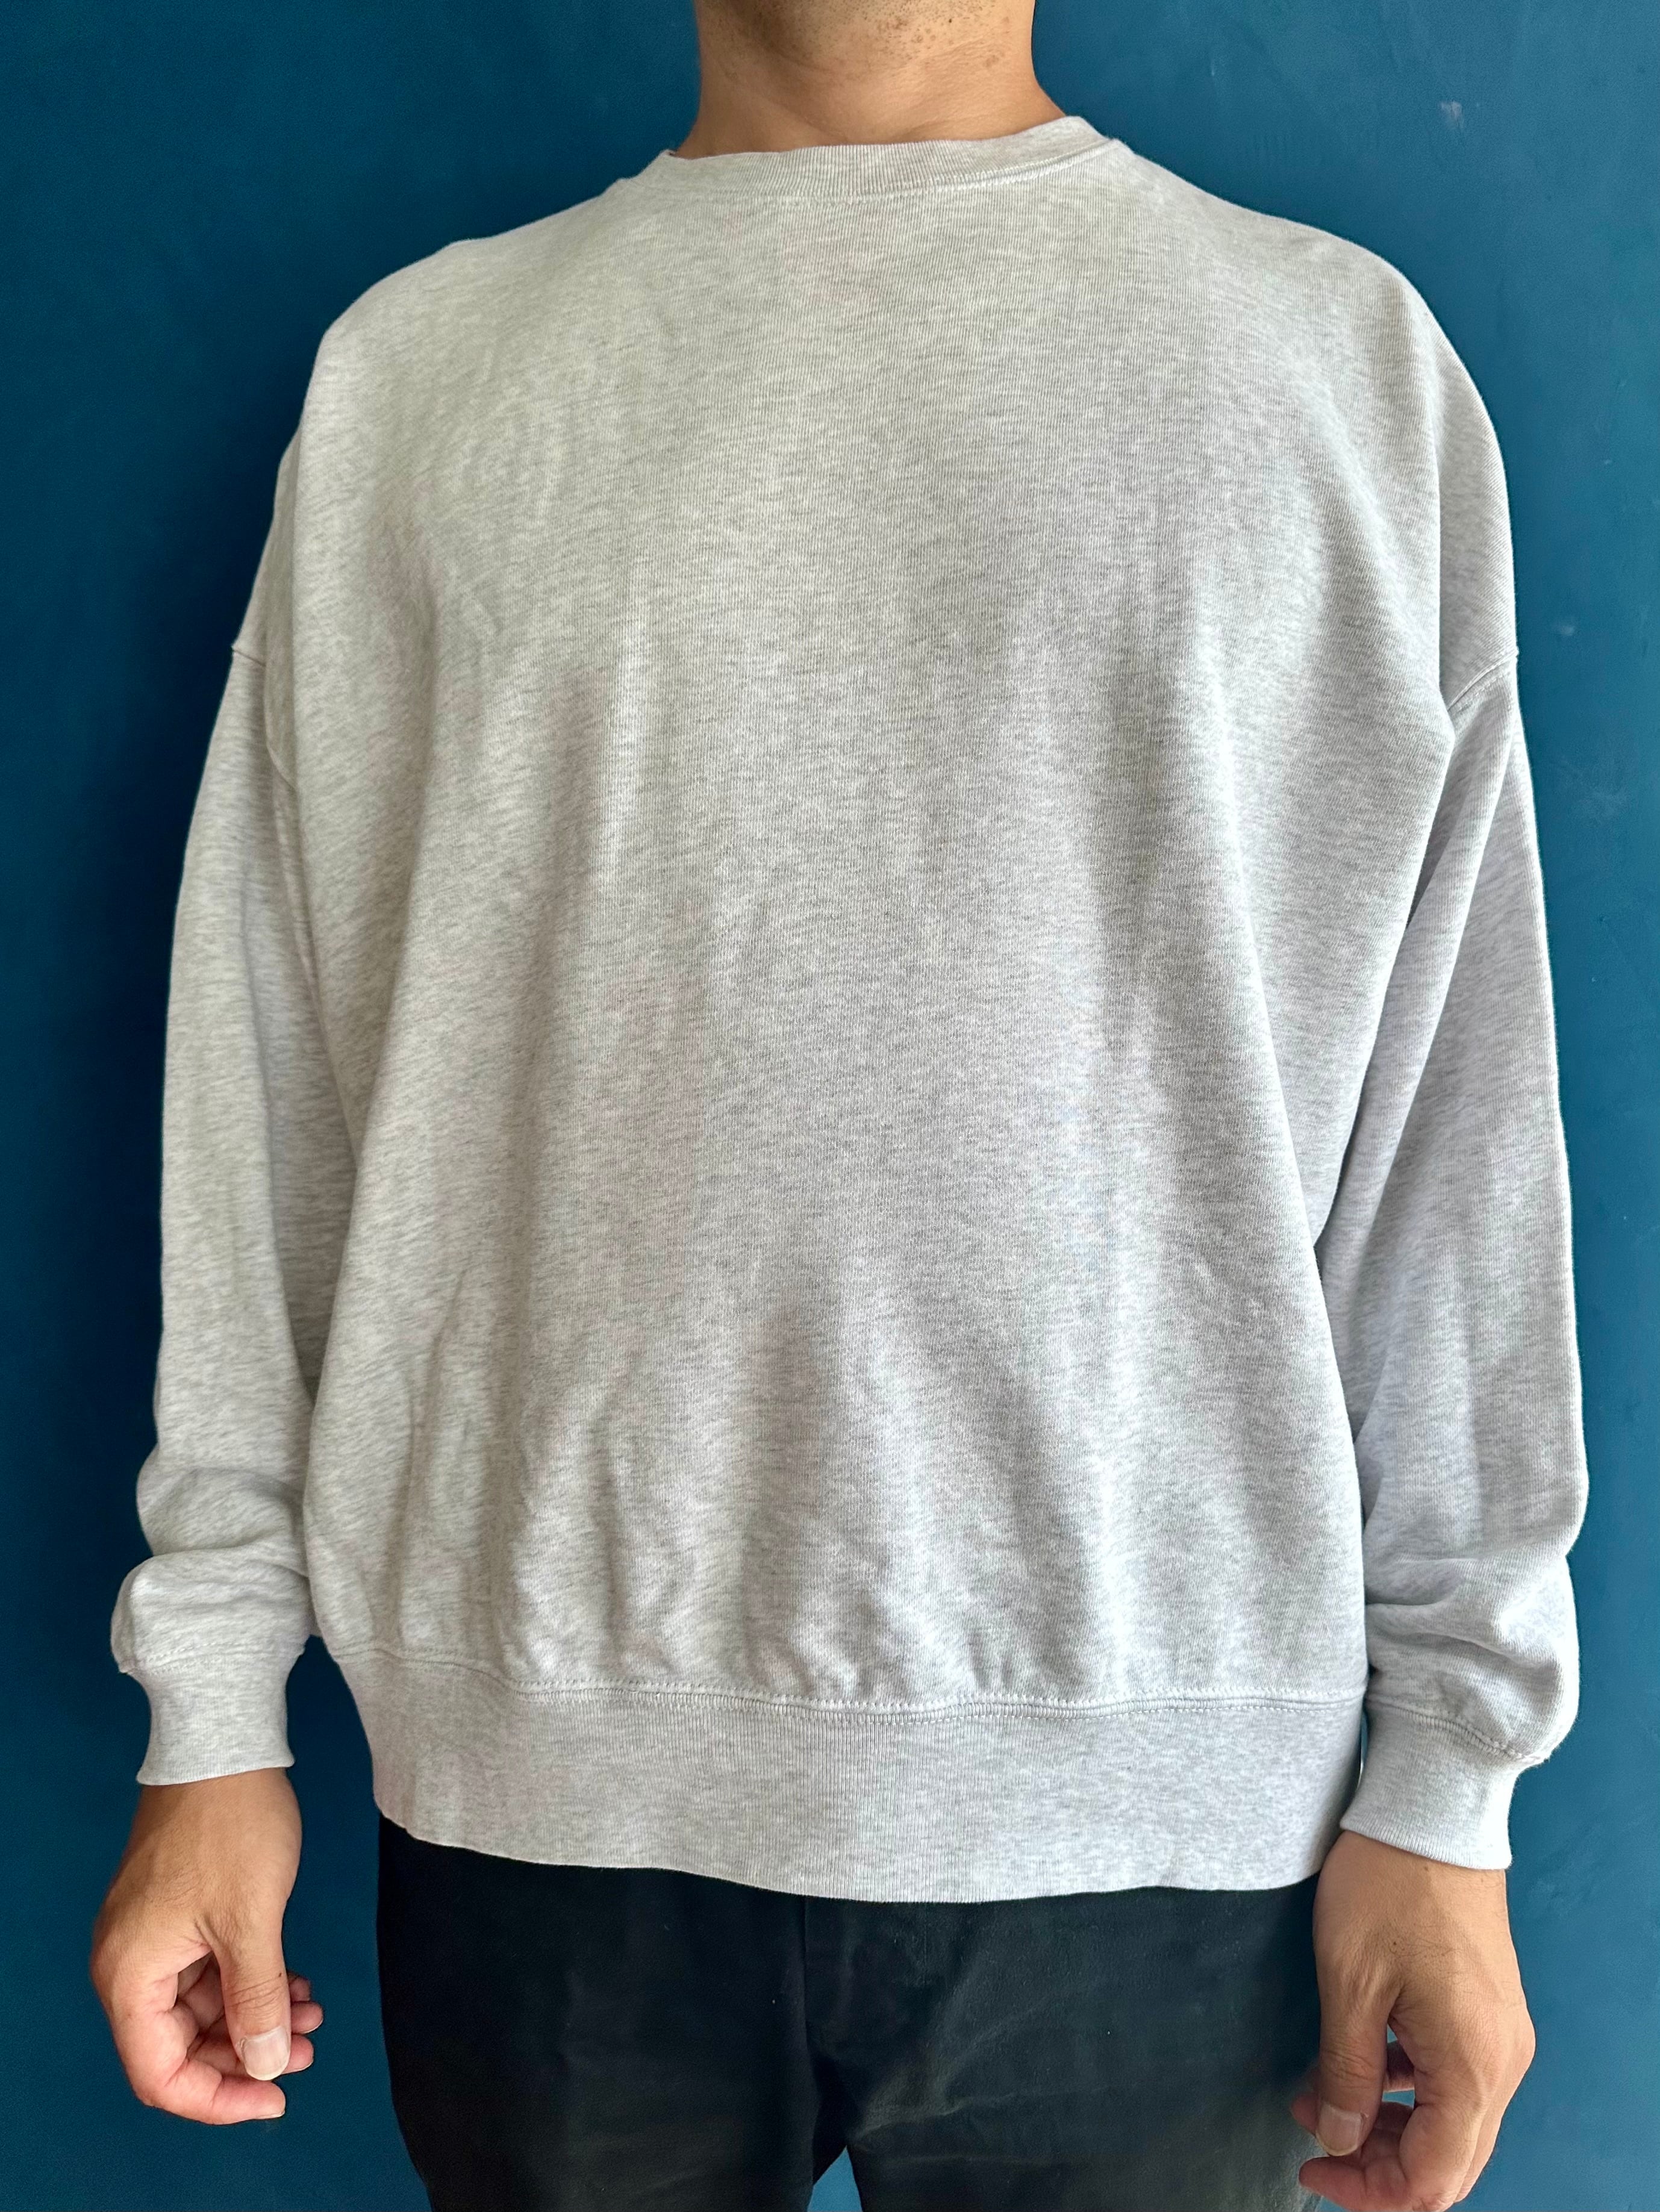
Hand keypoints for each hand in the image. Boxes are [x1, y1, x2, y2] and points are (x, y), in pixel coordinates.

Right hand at [90, 1767, 322, 2121]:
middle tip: (308, 2050)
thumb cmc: (230, 1824)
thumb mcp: (252, 1920)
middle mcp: (131, 1963)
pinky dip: (253, 1983)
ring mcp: (154, 1937)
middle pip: (180, 2046)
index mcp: (131, 1975)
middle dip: (247, 2054)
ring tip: (312, 2014)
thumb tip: (267, 2066)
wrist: (223, 1744)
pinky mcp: (179, 1914)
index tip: (274, 2098)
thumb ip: (257, 2000)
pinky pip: (212, 1971)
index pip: (160, 2074)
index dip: (216, 2098)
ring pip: (203, 2008)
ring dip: (257, 2017)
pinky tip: (296, 1982)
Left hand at [1291, 1831, 1534, 2210]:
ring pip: (1453, 2124)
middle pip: (1448, 2161)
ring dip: (1391, 2127)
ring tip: (1324, 2096)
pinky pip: (1457, 2081)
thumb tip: (1338, 2138)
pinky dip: (1410, 2090)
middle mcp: (1503, 2062)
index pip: (1430, 2178)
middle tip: (1316, 2139)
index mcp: (1472, 2066)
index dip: (1368, 2189)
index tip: (1312, 2170)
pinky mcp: (1491, 2011)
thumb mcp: (1349, 1982)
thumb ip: (1346, 2072)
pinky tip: (1363, 2063)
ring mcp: (1503, 2035)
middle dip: (1379, 2166)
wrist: (1433, 1811)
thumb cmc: (1387, 1885)